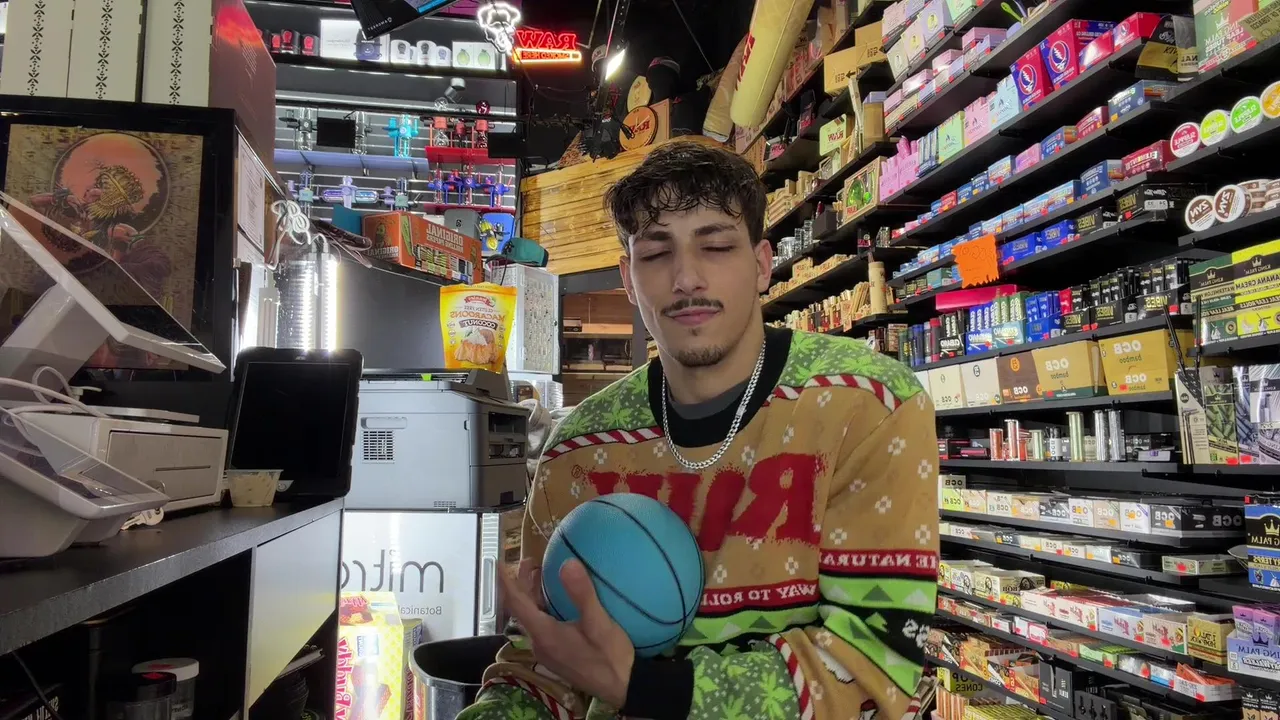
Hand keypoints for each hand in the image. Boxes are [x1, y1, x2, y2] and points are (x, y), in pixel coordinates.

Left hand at [500, 559, 634, 707]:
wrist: (622, 687)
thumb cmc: (610, 657)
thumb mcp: (599, 624)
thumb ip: (582, 594)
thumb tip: (567, 563)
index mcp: (544, 634)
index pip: (517, 604)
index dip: (507, 582)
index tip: (500, 563)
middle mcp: (540, 643)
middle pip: (522, 610)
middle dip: (521, 584)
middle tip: (530, 561)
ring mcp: (547, 650)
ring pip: (531, 617)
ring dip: (532, 595)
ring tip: (539, 574)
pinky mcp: (556, 653)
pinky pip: (540, 624)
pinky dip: (541, 606)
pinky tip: (554, 599)